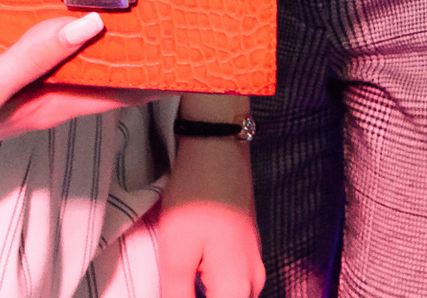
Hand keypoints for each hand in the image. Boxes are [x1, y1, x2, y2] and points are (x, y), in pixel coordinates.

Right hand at [0, 14, 152, 173]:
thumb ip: (32, 58)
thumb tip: (91, 23)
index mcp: (52, 105)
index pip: (124, 90)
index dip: (161, 71)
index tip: (195, 43)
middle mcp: (45, 89)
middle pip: (106, 63)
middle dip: (138, 35)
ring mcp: (24, 73)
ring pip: (75, 42)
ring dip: (99, 16)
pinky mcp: (0, 55)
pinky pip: (40, 29)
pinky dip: (55, 8)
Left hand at [158, 137, 265, 297]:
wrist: (217, 143)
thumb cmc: (196, 195)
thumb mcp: (176, 254)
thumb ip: (176, 297)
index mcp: (238, 289)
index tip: (172, 292)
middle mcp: (254, 281)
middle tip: (173, 284)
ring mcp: (253, 263)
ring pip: (229, 297)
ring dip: (203, 294)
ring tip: (177, 282)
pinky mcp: (245, 249)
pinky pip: (231, 284)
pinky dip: (210, 288)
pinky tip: (190, 276)